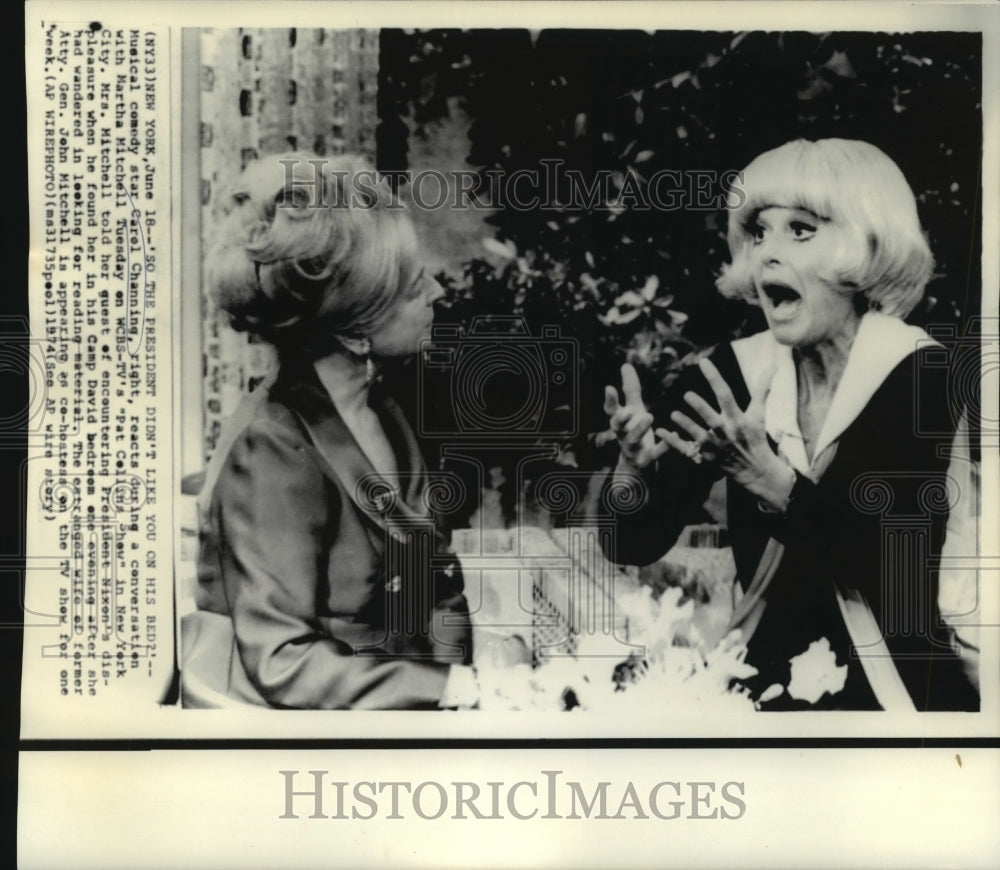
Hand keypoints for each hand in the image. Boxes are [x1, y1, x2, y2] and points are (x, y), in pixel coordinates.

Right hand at [604, 363, 668, 473]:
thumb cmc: (635, 432)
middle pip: (617, 426)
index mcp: (620, 422)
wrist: (636, 467)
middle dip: (621, 417)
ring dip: (639, 429)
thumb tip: (626, 364)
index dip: (610, 400)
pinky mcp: (646, 460)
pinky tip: (672, 435)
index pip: (611, 410)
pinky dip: (663, 446)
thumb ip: (630, 390)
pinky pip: (654, 453)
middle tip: (627, 408)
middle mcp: (623, 434)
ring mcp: (633, 448)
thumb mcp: (633, 410)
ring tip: (650, 417)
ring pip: (633, 439)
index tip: (609, 387)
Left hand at [659, 358, 793, 509]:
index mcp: (737, 418)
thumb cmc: (754, 436)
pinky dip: (672, 442)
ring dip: (685, 425)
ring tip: (673, 415)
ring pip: (697, 434)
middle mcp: (725, 431)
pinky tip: (660, 431)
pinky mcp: (705, 457)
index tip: (703, 362)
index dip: (714, 378)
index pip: (725, 394)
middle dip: (700, 407)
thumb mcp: (758, 413)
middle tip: (687, 395)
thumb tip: (772, 365)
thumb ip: (762, 389)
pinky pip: (686, 449)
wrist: (755, 469)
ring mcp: (714, 446)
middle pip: (711, 417)